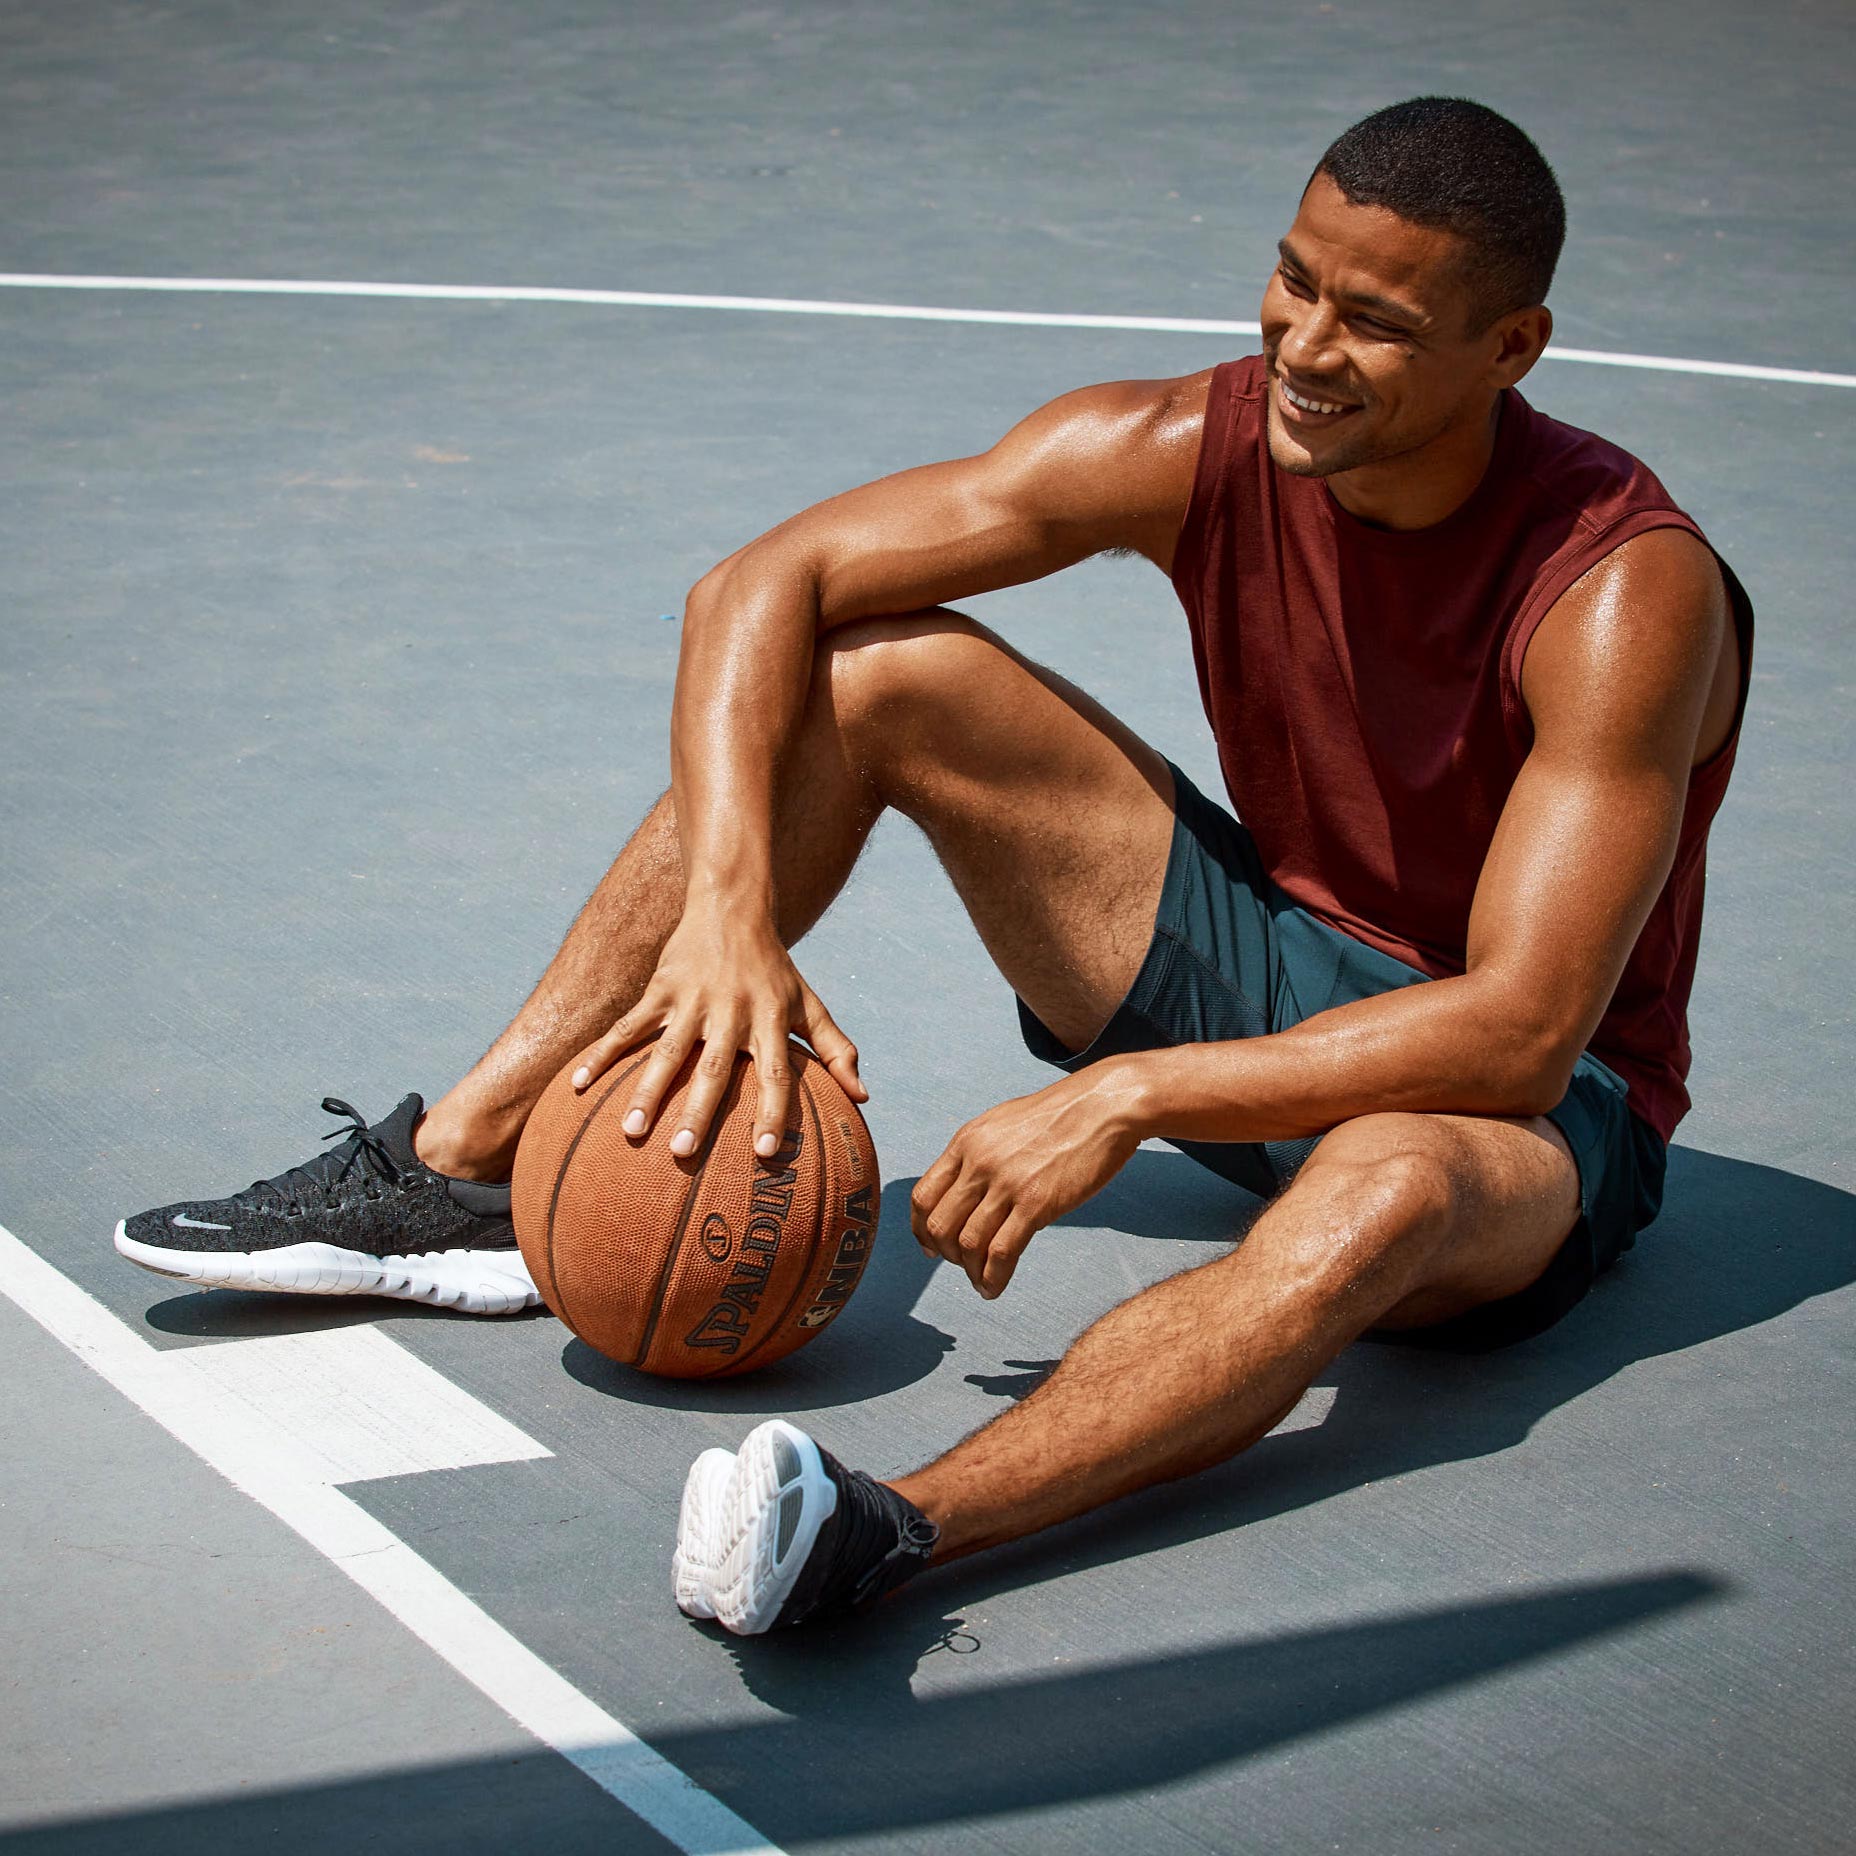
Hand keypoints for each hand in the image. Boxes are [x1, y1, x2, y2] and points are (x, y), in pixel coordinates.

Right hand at [570, 904, 862, 1159]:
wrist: (732, 907)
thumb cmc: (775, 969)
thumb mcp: (808, 1004)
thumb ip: (836, 1050)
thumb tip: (864, 1098)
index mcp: (769, 1020)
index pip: (776, 1074)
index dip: (772, 1112)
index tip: (764, 1154)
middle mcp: (731, 1012)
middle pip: (714, 1070)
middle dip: (698, 1112)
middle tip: (682, 1153)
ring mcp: (691, 1000)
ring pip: (665, 1051)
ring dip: (646, 1091)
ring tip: (630, 1132)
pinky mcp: (659, 989)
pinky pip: (627, 1027)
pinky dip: (602, 1054)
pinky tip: (579, 1085)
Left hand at [911, 1064, 1144, 1297]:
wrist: (1104, 1107)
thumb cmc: (1060, 1116)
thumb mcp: (1003, 1124)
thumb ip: (980, 1153)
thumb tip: (966, 1187)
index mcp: (967, 1142)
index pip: (923, 1196)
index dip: (921, 1230)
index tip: (930, 1247)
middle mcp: (979, 1162)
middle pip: (939, 1225)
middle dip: (946, 1254)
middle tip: (962, 1264)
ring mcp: (1007, 1184)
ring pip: (967, 1243)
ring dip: (970, 1271)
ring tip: (980, 1281)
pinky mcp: (1036, 1203)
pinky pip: (1001, 1253)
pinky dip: (992, 1278)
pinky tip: (994, 1287)